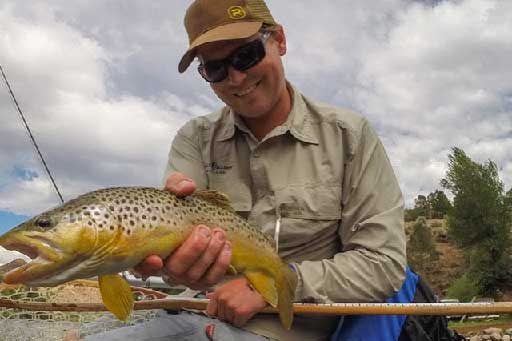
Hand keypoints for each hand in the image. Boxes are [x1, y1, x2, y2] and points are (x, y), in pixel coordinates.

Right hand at [134, 173, 231, 289]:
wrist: (201, 218)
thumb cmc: (181, 207)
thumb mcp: (176, 192)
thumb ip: (177, 185)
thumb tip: (187, 188)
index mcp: (150, 248)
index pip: (140, 265)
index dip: (146, 266)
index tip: (156, 258)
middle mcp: (165, 266)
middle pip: (175, 270)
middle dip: (192, 251)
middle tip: (204, 230)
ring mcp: (184, 275)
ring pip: (194, 275)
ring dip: (209, 254)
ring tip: (219, 233)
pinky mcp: (202, 280)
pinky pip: (211, 279)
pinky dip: (221, 263)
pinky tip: (226, 246)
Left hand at [207, 277, 267, 326]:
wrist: (263, 284)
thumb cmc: (249, 283)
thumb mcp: (231, 284)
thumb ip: (219, 292)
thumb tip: (208, 296)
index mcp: (219, 293)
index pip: (211, 311)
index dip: (219, 312)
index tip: (226, 310)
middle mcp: (223, 299)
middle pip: (221, 317)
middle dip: (229, 314)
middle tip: (238, 305)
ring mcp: (231, 306)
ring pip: (230, 321)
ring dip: (236, 317)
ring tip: (243, 306)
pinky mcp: (240, 312)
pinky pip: (238, 323)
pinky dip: (243, 320)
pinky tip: (247, 311)